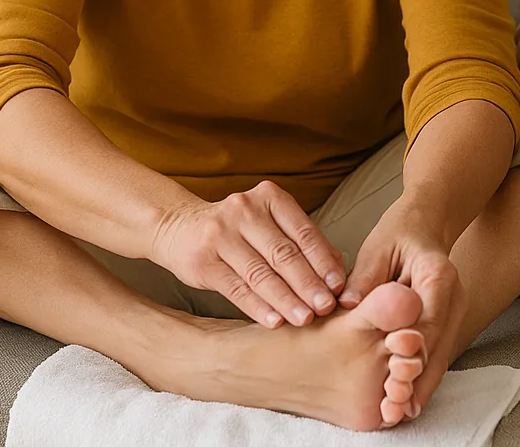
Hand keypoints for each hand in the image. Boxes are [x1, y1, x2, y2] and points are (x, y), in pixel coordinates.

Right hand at [149, 180, 346, 327]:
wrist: (179, 227)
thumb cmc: (238, 230)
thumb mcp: (270, 224)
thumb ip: (302, 242)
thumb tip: (339, 268)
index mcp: (269, 197)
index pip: (303, 232)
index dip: (323, 261)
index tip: (339, 287)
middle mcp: (244, 210)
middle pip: (283, 253)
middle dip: (308, 284)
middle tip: (327, 307)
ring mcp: (220, 234)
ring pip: (261, 273)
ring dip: (286, 300)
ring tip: (305, 319)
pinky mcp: (203, 260)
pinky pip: (237, 288)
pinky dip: (258, 307)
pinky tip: (275, 322)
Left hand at [339, 200, 468, 421]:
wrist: (425, 224)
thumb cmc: (399, 233)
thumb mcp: (377, 247)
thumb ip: (365, 278)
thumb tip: (348, 306)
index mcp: (438, 275)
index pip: (427, 320)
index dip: (410, 351)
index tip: (393, 375)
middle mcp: (454, 297)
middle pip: (438, 347)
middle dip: (417, 380)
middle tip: (394, 407)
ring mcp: (455, 313)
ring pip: (440, 357)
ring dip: (421, 386)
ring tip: (399, 413)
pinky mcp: (447, 324)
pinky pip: (436, 354)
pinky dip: (422, 376)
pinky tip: (407, 400)